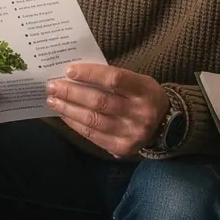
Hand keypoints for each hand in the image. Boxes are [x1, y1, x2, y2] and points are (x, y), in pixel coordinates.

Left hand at [46, 63, 169, 156]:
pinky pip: (93, 135)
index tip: (69, 70)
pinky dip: (75, 124)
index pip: (114, 79)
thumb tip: (76, 75)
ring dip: (68, 109)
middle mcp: (140, 113)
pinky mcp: (122, 148)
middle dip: (72, 92)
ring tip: (53, 100)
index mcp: (145, 90)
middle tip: (53, 86)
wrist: (166, 125)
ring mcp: (131, 133)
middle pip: (99, 101)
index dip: (90, 74)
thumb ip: (113, 78)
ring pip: (93, 120)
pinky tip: (65, 115)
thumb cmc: (144, 97)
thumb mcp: (138, 81)